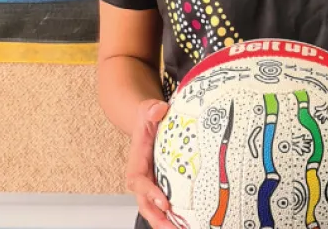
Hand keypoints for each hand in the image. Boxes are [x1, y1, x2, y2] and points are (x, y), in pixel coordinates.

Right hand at [126, 99, 175, 228]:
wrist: (148, 122)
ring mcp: (152, 184)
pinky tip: (190, 223)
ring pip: (155, 209)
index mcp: (137, 162)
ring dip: (166, 223)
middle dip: (157, 218)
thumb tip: (159, 109)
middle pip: (145, 204)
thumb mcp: (148, 110)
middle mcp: (143, 177)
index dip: (150, 193)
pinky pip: (166, 204)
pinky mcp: (163, 186)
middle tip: (173, 228)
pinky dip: (175, 217)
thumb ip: (151, 110)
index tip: (165, 202)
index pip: (138, 181)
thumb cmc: (148, 118)